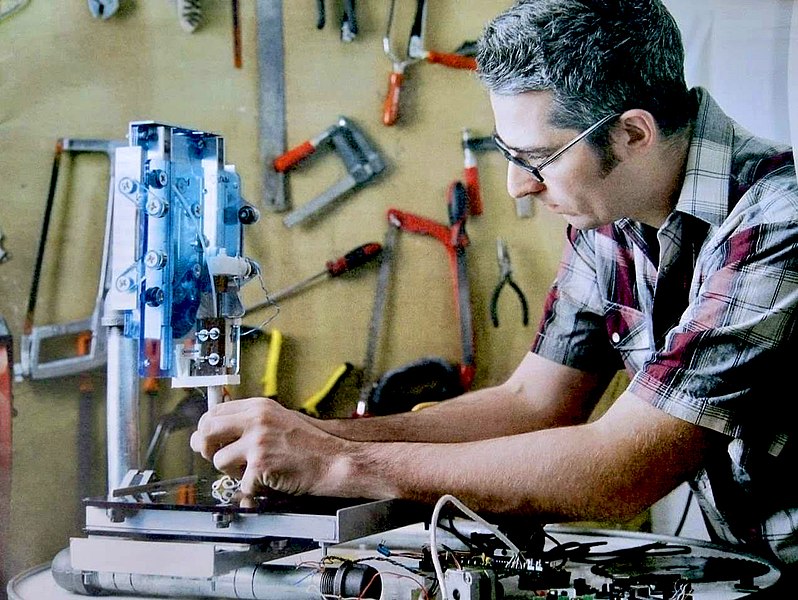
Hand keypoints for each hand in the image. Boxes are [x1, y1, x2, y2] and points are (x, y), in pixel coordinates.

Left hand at [189, 397, 351, 496]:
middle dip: (205, 448)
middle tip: (216, 456)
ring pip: (218, 460)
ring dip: (231, 471)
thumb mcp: (279, 419)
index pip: (214, 412)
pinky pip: (240, 483)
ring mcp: (257, 442)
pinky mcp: (260, 465)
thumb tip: (216, 429)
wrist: (332, 461)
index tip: (208, 438)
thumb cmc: (311, 444)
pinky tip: (266, 481)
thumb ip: (250, 421)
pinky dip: (251, 489)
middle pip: (206, 431)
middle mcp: (256, 420)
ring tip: (252, 470)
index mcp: (259, 407)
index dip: (206, 428)